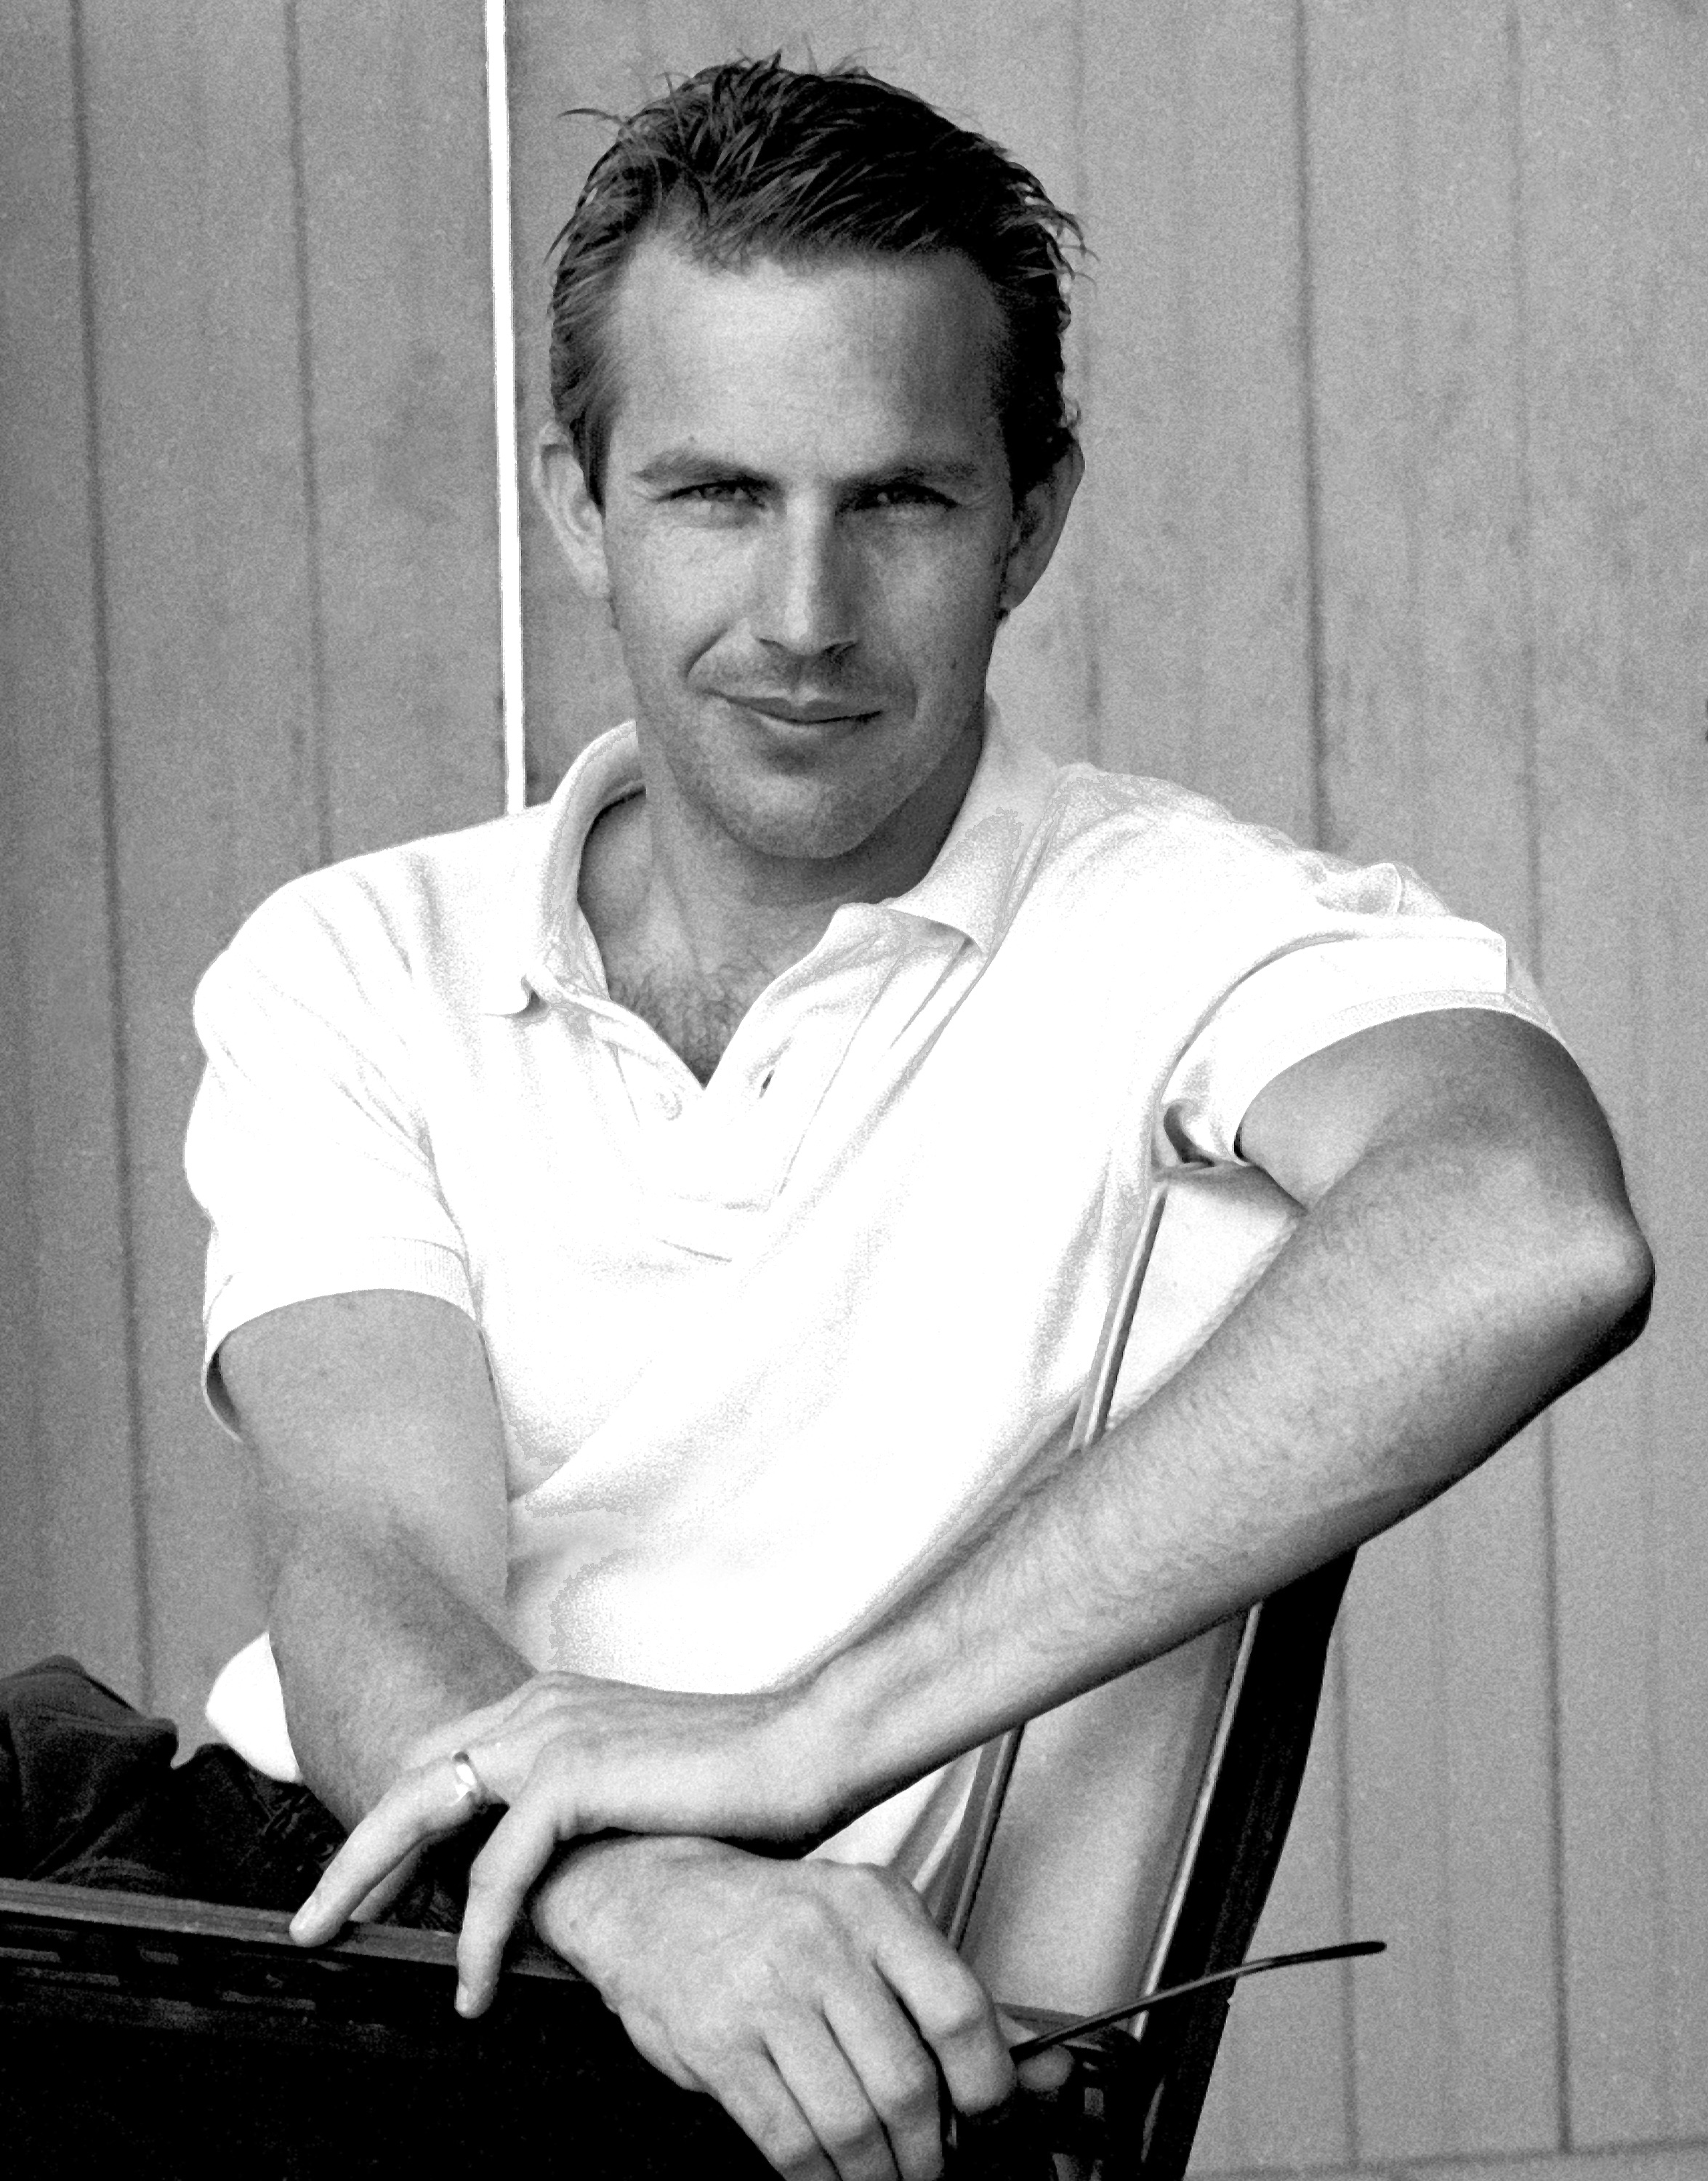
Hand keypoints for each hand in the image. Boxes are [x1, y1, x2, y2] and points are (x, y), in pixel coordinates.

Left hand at [290, 1669, 831, 2004]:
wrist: (813, 1746)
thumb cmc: (750, 1781)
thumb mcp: (647, 1788)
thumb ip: (593, 1810)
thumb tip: (568, 1869)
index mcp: (553, 1702)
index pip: (443, 1759)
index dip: (394, 1824)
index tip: (363, 1887)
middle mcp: (539, 1706)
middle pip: (410, 1780)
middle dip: (352, 1854)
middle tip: (311, 1922)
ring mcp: (552, 1732)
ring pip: (424, 1813)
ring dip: (372, 1883)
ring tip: (342, 1943)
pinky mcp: (574, 1775)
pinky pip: (496, 1869)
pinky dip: (476, 1932)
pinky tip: (474, 1986)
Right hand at [534, 1835, 1065, 2180]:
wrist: (653, 1898)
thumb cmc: (773, 1915)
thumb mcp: (870, 1925)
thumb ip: (951, 1991)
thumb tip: (1041, 2062)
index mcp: (874, 1906)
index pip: (958, 2007)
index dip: (987, 2084)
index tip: (988, 2117)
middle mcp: (822, 1943)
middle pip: (904, 2083)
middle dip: (929, 2153)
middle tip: (933, 2167)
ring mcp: (765, 1994)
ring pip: (848, 2124)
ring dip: (878, 2177)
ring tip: (886, 2179)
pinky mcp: (718, 2046)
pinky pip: (787, 2141)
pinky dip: (819, 2180)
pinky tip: (830, 2176)